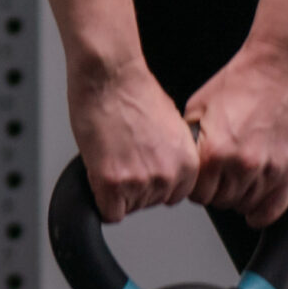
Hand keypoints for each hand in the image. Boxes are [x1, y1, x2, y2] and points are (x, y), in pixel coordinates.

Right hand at [69, 63, 198, 223]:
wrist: (110, 76)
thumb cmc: (134, 92)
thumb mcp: (170, 127)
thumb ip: (171, 155)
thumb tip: (162, 167)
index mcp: (188, 163)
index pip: (173, 196)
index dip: (152, 182)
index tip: (141, 166)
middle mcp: (168, 176)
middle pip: (149, 204)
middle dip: (133, 185)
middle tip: (122, 155)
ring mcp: (141, 182)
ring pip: (128, 207)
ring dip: (116, 189)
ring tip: (111, 154)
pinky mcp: (113, 183)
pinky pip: (109, 212)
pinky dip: (101, 197)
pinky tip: (100, 170)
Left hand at [177, 38, 287, 228]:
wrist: (278, 67)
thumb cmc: (238, 82)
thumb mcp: (197, 107)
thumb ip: (188, 141)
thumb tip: (180, 164)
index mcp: (213, 152)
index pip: (196, 194)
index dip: (196, 185)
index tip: (201, 177)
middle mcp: (241, 165)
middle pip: (220, 202)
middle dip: (217, 190)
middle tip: (221, 172)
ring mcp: (270, 169)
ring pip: (246, 205)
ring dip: (239, 195)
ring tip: (238, 176)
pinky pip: (274, 209)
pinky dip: (262, 211)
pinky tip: (255, 207)